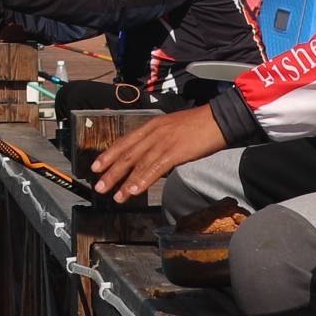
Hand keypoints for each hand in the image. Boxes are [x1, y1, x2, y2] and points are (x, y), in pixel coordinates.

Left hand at [90, 105, 228, 203]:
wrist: (219, 119)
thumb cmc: (199, 126)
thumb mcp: (172, 129)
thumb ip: (158, 143)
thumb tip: (149, 161)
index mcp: (151, 126)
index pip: (124, 141)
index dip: (109, 155)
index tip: (96, 166)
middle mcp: (154, 132)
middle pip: (127, 154)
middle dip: (111, 171)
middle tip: (99, 186)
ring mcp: (164, 141)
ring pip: (139, 164)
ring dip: (125, 182)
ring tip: (115, 196)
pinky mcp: (176, 151)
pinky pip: (156, 168)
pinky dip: (143, 180)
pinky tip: (135, 190)